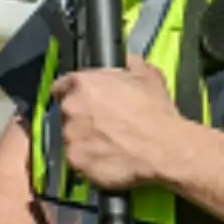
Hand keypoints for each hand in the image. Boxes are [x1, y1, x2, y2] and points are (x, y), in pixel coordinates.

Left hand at [52, 58, 182, 190]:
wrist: (163, 148)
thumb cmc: (154, 112)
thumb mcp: (147, 75)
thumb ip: (130, 65)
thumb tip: (128, 62)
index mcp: (82, 83)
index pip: (61, 86)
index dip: (72, 93)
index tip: (84, 101)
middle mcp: (71, 108)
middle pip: (67, 113)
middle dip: (82, 118)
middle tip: (104, 124)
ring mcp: (70, 136)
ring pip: (71, 137)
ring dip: (84, 140)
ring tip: (109, 144)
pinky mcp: (75, 161)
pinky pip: (78, 160)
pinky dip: (90, 161)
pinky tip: (108, 159)